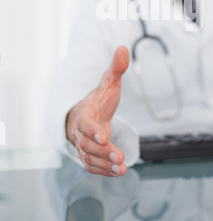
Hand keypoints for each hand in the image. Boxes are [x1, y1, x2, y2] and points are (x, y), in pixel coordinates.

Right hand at [66, 45, 129, 176]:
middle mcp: (80, 131)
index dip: (92, 129)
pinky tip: (118, 172)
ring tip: (122, 168)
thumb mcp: (108, 82)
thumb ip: (116, 68)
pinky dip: (104, 171)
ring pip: (89, 158)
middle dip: (102, 152)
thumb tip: (122, 48)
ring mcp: (83, 145)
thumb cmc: (99, 99)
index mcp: (84, 112)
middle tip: (118, 157)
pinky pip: (92, 166)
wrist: (87, 114)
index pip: (85, 122)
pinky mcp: (88, 156)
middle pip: (87, 144)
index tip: (103, 135)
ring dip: (105, 165)